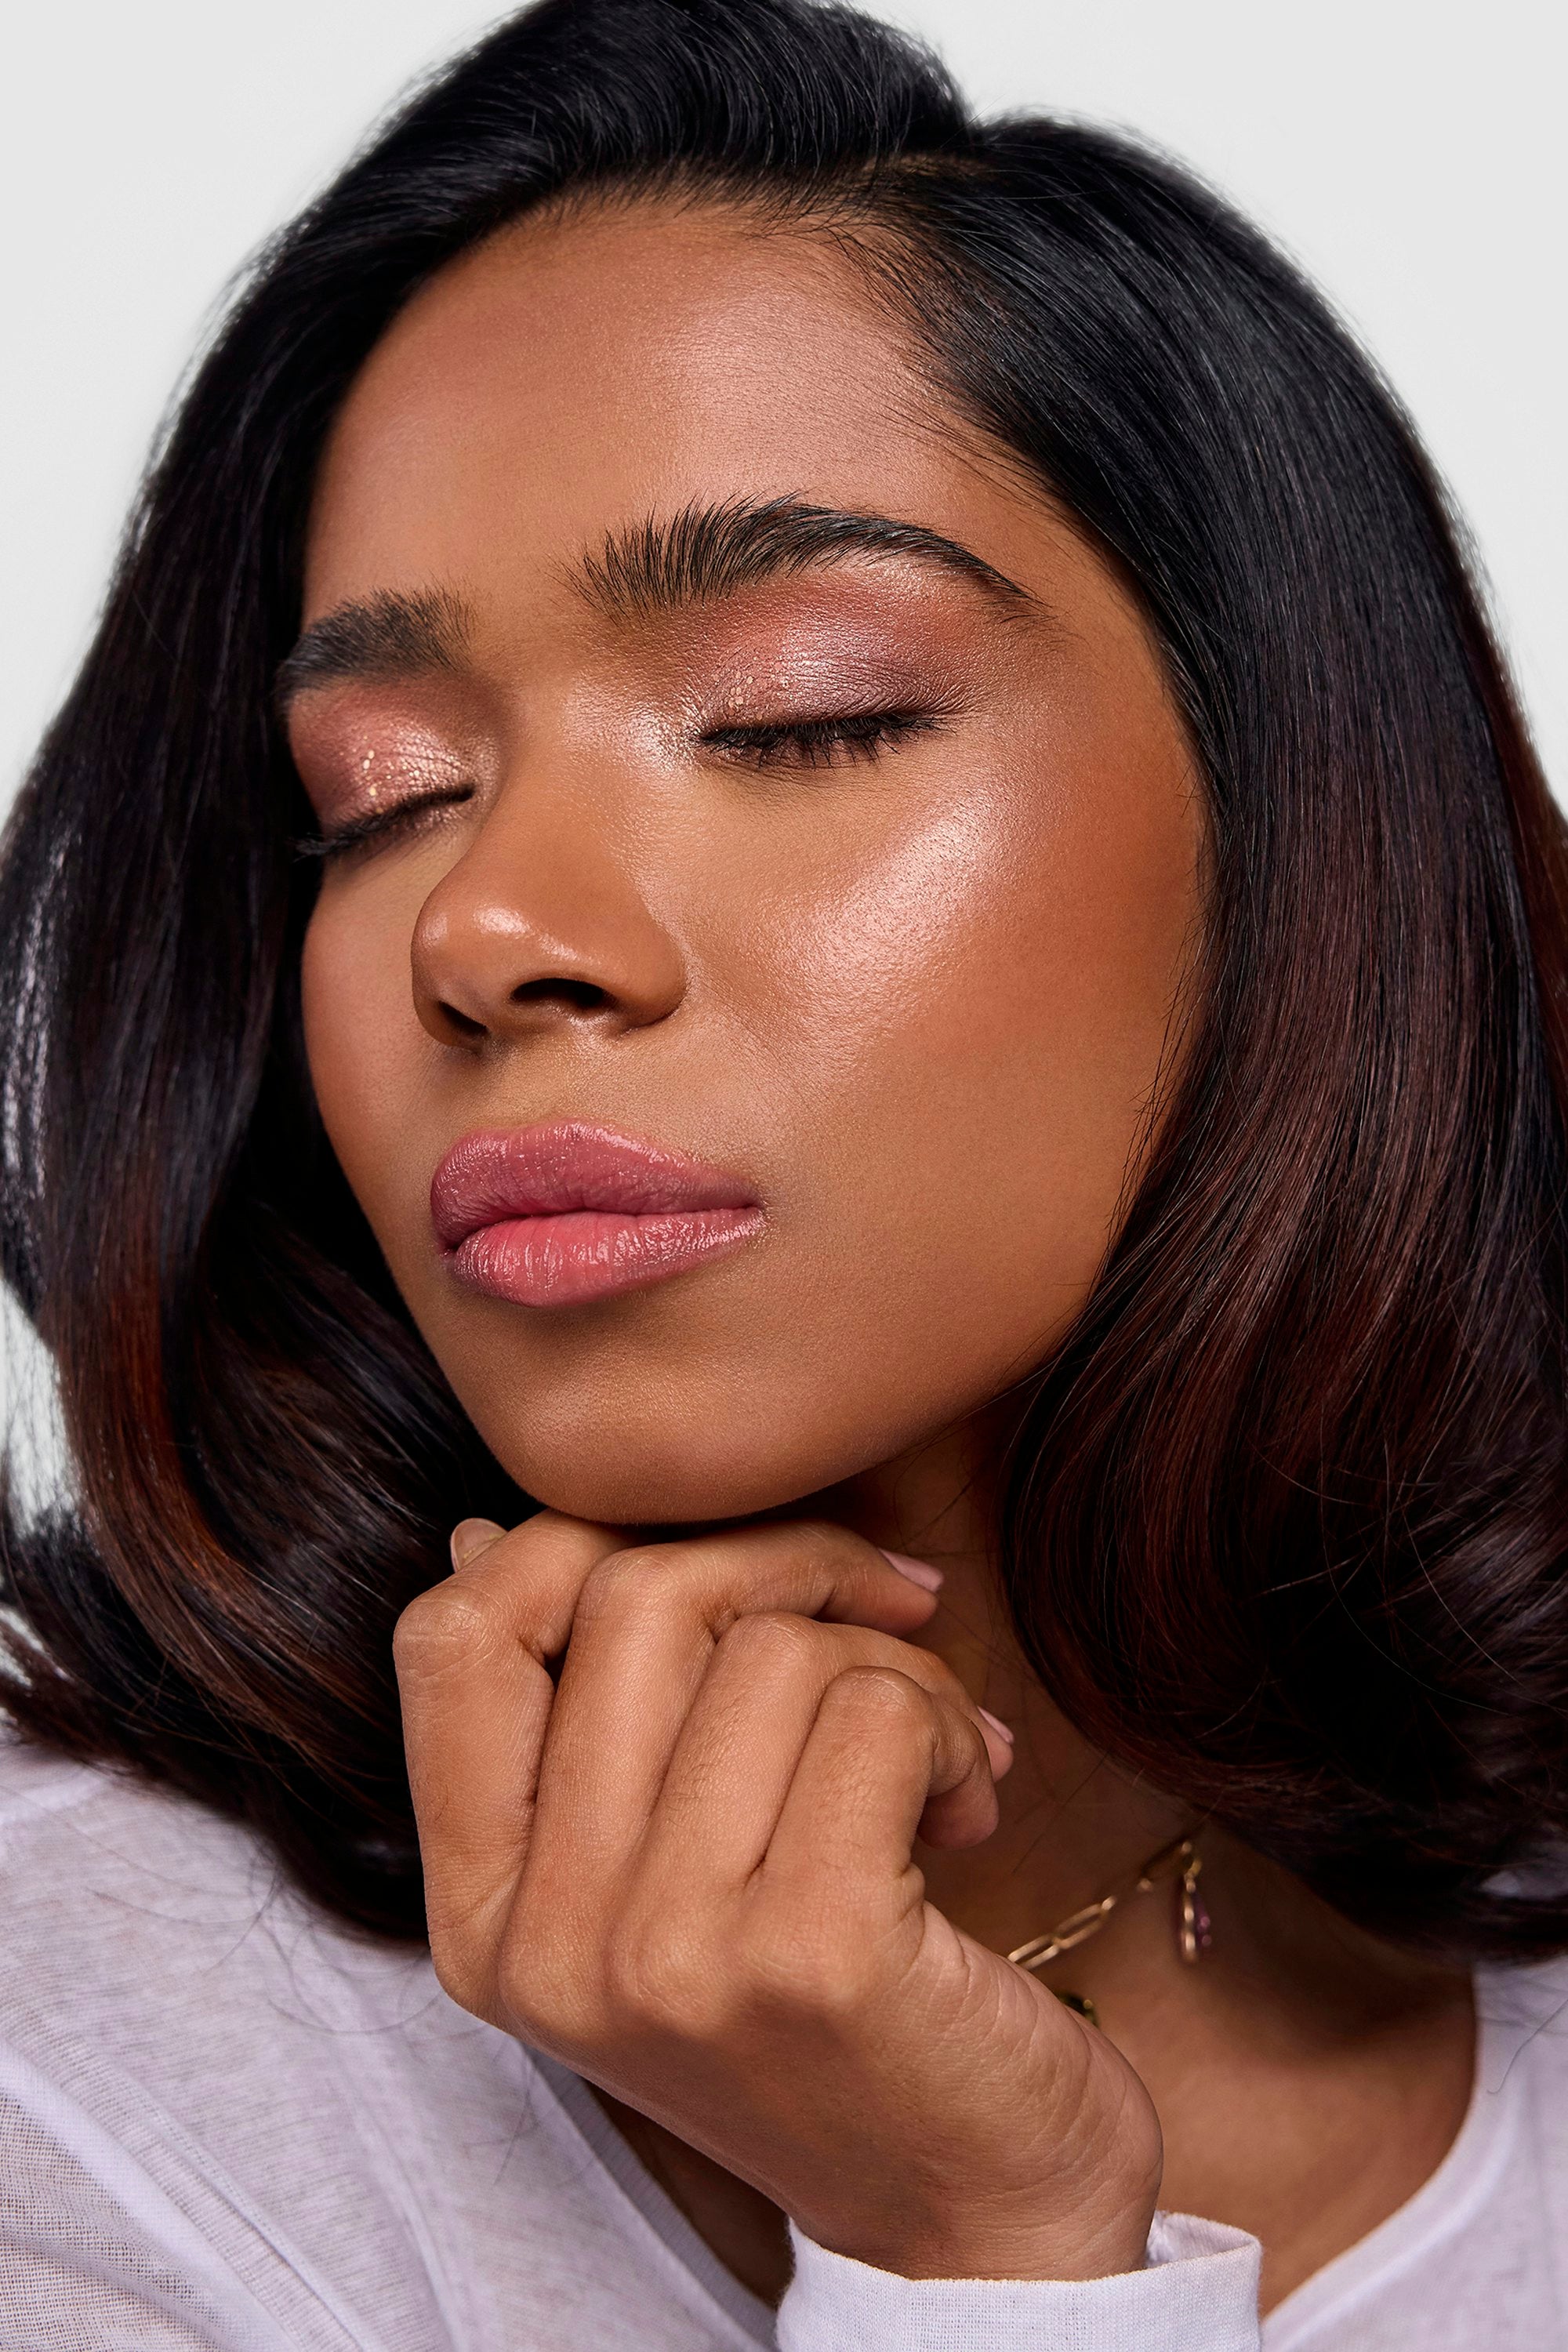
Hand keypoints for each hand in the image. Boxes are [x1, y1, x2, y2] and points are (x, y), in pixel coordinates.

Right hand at [393, 1511, 1162, 2280]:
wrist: (973, 2218)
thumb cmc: (824, 2014)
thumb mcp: (652, 1884)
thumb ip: (579, 1731)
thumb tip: (490, 1535)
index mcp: (484, 1917)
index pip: (451, 1635)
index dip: (583, 1546)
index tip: (724, 1571)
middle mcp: (547, 1944)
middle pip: (634, 1598)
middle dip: (789, 1564)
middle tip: (882, 1620)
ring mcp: (669, 1957)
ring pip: (772, 1648)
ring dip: (894, 1664)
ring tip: (936, 1755)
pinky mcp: (813, 1955)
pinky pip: (876, 1712)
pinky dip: (952, 1724)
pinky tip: (972, 1805)